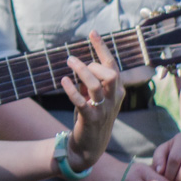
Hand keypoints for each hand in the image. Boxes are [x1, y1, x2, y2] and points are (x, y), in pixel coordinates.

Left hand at [62, 32, 123, 171]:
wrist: (89, 148)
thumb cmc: (90, 118)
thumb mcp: (92, 98)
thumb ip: (88, 82)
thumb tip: (79, 64)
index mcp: (116, 92)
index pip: (113, 65)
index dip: (103, 48)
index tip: (92, 32)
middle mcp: (113, 99)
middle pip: (111, 73)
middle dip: (93, 62)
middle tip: (73, 60)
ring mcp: (103, 110)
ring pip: (97, 85)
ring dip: (82, 71)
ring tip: (69, 62)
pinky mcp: (91, 120)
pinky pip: (83, 102)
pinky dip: (72, 90)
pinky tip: (63, 81)